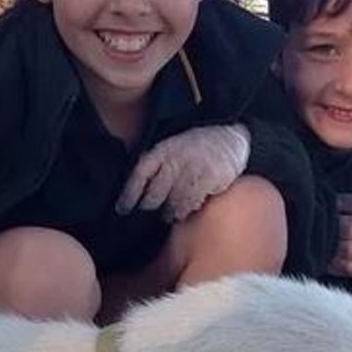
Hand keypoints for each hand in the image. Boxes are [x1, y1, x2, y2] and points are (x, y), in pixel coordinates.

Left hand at [116, 124, 250, 221]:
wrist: (230, 137)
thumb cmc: (196, 148)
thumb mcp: (173, 148)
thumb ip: (157, 166)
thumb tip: (137, 193)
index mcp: (163, 149)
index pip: (140, 173)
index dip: (129, 194)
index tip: (122, 210)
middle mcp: (176, 158)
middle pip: (155, 194)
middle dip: (151, 207)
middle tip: (152, 212)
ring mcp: (194, 168)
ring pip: (174, 202)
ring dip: (171, 212)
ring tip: (171, 214)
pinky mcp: (210, 178)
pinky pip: (193, 202)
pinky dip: (188, 208)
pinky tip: (189, 207)